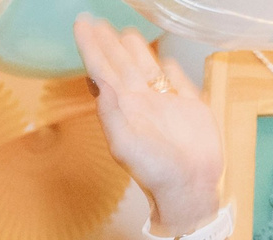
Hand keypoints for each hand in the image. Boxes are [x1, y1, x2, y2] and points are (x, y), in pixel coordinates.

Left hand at [76, 17, 221, 231]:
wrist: (190, 187)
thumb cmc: (156, 171)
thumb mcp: (125, 145)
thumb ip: (111, 114)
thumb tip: (100, 84)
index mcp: (122, 107)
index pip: (102, 69)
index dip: (91, 46)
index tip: (82, 23)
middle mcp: (139, 102)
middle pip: (119, 63)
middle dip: (106, 42)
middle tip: (93, 19)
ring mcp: (164, 102)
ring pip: (145, 67)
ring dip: (132, 49)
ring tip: (121, 31)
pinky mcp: (189, 105)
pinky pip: (175, 79)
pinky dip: (167, 66)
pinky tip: (161, 57)